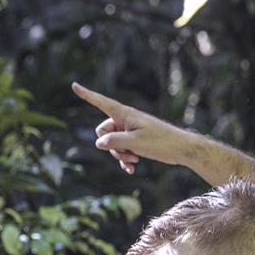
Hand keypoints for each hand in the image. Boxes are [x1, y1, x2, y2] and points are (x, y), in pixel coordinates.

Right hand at [73, 83, 199, 174]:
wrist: (181, 149)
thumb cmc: (160, 142)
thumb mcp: (135, 142)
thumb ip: (115, 141)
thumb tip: (98, 143)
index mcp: (125, 114)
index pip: (101, 102)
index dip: (87, 95)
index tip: (74, 85)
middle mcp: (125, 120)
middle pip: (103, 131)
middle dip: (110, 145)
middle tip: (128, 152)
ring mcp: (130, 130)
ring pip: (112, 143)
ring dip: (120, 154)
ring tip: (135, 159)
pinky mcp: (135, 141)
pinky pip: (121, 150)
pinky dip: (125, 159)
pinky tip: (131, 169)